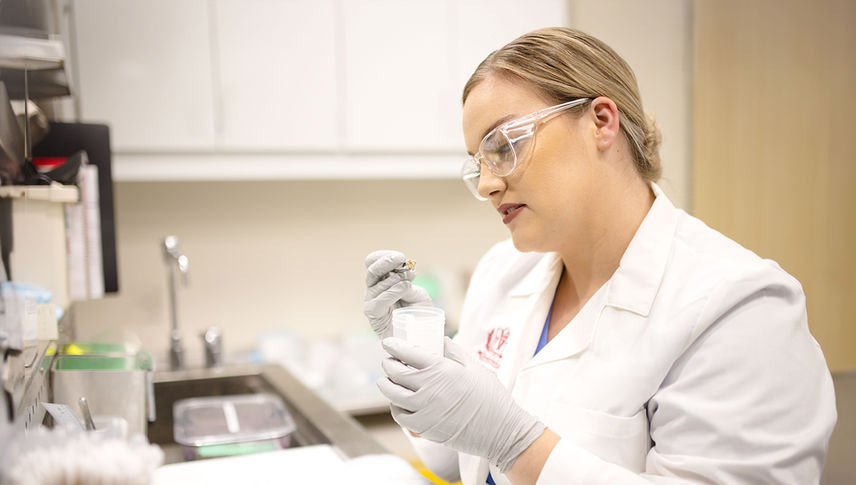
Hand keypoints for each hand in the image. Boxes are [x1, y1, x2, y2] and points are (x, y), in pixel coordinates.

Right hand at [364, 250, 431, 338]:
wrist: (419, 336)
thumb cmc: (418, 315)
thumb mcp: (418, 295)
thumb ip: (408, 284)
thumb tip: (403, 276)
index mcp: (383, 280)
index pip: (373, 262)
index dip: (383, 256)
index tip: (400, 257)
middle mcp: (374, 288)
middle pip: (371, 269)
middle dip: (386, 261)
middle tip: (401, 258)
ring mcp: (371, 301)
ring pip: (376, 283)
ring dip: (395, 278)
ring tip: (409, 280)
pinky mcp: (372, 315)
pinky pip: (378, 300)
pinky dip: (392, 292)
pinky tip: (404, 288)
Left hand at [377, 337, 545, 472]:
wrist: (500, 431)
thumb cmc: (491, 397)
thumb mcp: (476, 367)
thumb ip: (455, 352)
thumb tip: (441, 340)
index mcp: (441, 370)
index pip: (407, 353)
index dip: (393, 345)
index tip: (388, 343)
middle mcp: (428, 389)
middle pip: (395, 372)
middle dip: (388, 363)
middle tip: (388, 361)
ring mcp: (424, 410)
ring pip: (392, 394)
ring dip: (386, 384)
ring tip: (387, 380)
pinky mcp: (423, 428)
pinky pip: (399, 415)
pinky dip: (395, 406)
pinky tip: (398, 402)